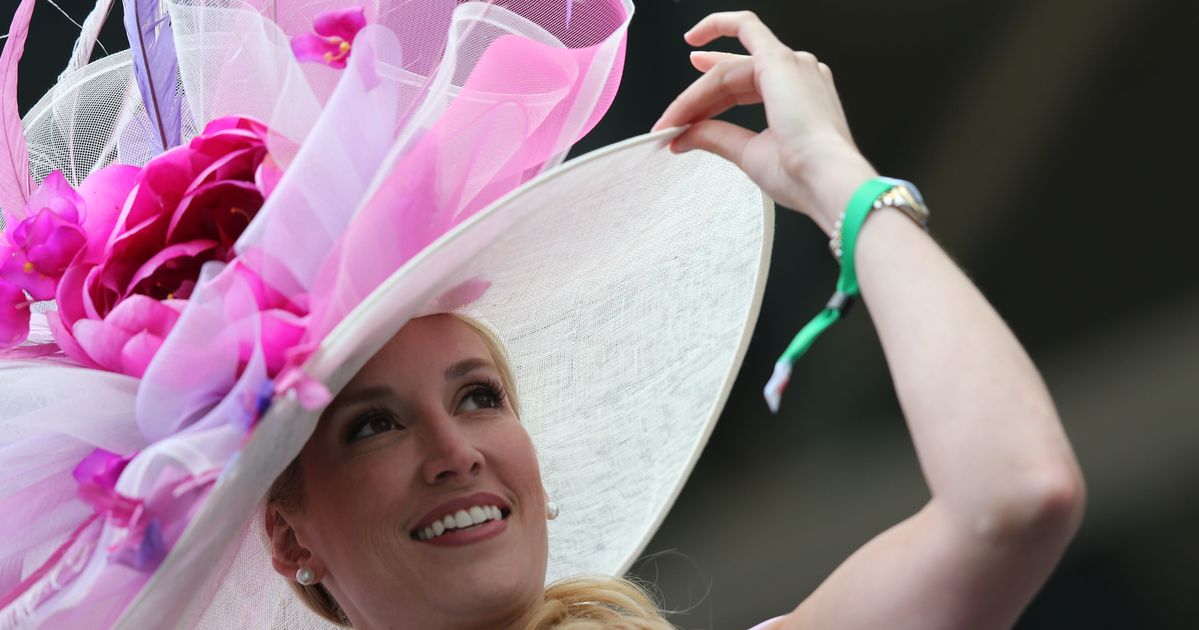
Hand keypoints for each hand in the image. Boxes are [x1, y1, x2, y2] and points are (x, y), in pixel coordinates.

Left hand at [653, 11, 877, 234]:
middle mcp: (800, 74)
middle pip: (732, 76)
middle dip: (696, 98)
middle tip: (670, 121)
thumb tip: (685, 135)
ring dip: (697, 92)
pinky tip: (694, 36)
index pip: (742, 88)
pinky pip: (743, 29)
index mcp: (799, 96)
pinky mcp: (779, 59)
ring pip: (729, 67)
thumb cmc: (802, 176)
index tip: (681, 122)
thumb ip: (717, 137)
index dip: (707, 103)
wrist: (824, 179)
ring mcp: (792, 64)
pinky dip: (715, 28)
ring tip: (673, 118)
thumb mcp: (749, 154)